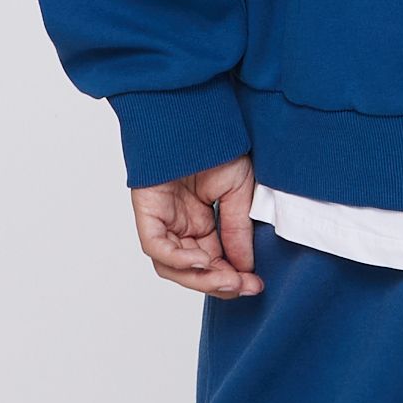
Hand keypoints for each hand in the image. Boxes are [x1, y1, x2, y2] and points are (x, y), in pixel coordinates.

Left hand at [129, 155, 262, 298]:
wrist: (197, 115)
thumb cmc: (217, 144)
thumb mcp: (238, 193)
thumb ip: (237, 230)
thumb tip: (244, 268)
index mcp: (201, 222)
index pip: (213, 261)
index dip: (232, 277)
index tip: (255, 284)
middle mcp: (179, 225)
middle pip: (191, 270)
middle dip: (217, 283)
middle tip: (243, 287)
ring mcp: (161, 219)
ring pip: (171, 265)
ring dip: (199, 277)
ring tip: (227, 279)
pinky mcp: (146, 211)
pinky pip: (156, 245)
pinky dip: (178, 258)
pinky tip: (202, 260)